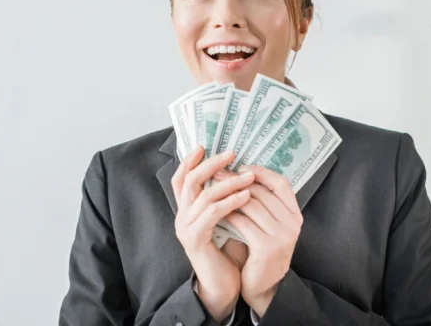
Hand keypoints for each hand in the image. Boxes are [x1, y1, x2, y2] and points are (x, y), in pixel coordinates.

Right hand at [172, 146, 254, 321]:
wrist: (222, 285)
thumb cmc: (226, 252)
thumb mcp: (223, 220)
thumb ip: (222, 200)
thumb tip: (236, 172)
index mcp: (186, 210)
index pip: (180, 179)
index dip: (189, 161)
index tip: (204, 145)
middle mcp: (181, 216)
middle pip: (190, 180)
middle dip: (211, 164)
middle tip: (232, 153)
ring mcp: (186, 228)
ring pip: (204, 194)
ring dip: (229, 182)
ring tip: (249, 176)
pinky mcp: (195, 239)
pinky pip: (212, 213)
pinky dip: (230, 201)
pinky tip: (246, 196)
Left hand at [224, 165, 302, 317]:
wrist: (263, 286)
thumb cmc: (261, 250)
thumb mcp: (269, 225)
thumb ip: (263, 203)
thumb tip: (239, 172)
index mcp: (295, 214)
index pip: (281, 183)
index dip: (261, 172)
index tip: (241, 167)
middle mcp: (293, 224)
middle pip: (263, 192)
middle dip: (238, 181)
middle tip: (218, 174)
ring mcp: (282, 236)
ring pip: (252, 205)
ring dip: (230, 196)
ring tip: (214, 190)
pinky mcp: (267, 248)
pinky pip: (243, 223)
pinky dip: (228, 214)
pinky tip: (216, 211)